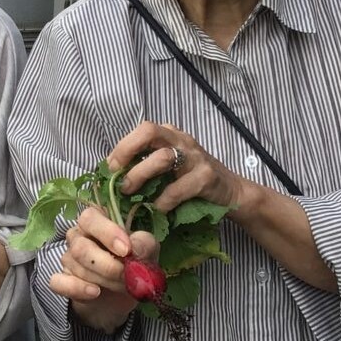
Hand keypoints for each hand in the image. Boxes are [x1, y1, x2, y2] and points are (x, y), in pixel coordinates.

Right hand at [49, 206, 159, 334]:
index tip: (126, 250)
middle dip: (107, 265)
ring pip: (75, 266)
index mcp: (96, 221)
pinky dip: (77, 288)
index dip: (107, 233)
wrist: (121, 295)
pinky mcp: (62, 280)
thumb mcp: (146, 251)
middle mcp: (78, 236)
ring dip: (103, 280)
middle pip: (80, 246)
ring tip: (122, 285)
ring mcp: (68, 258)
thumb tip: (135, 248)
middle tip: (126, 275)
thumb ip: (144, 244)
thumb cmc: (133, 263)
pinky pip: (58, 282)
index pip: (90, 217)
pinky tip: (94, 292)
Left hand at [109, 122, 245, 213]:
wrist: (231, 192)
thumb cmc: (191, 180)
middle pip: (149, 131)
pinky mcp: (206, 177)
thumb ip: (144, 165)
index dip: (121, 147)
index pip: (140, 131)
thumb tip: (111, 176)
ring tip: (128, 191)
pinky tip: (155, 210)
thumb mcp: (167, 168)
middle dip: (126, 150)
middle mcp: (181, 140)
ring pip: (162, 157)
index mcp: (169, 134)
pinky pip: (178, 188)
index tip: (109, 168)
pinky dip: (162, 200)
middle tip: (115, 173)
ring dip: (139, 175)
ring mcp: (195, 157)